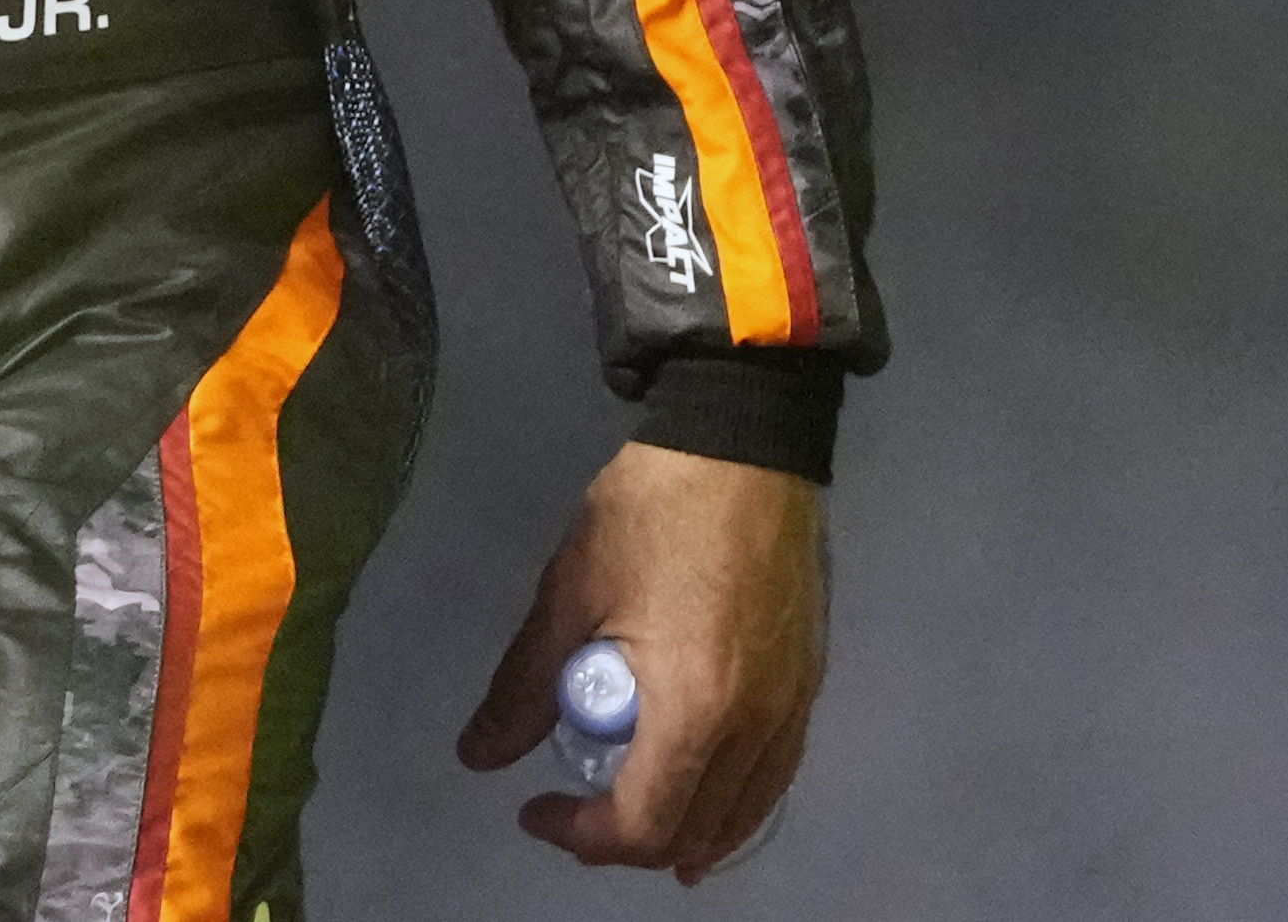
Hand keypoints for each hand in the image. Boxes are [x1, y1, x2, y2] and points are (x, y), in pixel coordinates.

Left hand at [455, 442, 823, 879]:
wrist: (743, 446)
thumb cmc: (651, 513)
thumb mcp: (570, 594)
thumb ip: (524, 687)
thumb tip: (479, 755)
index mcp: (694, 708)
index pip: (643, 822)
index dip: (583, 835)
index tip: (538, 809)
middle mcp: (755, 727)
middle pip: (693, 832)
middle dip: (625, 842)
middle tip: (572, 815)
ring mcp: (792, 709)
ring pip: (742, 814)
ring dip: (683, 835)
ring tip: (628, 822)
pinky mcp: (808, 686)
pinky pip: (771, 777)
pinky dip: (731, 805)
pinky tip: (702, 799)